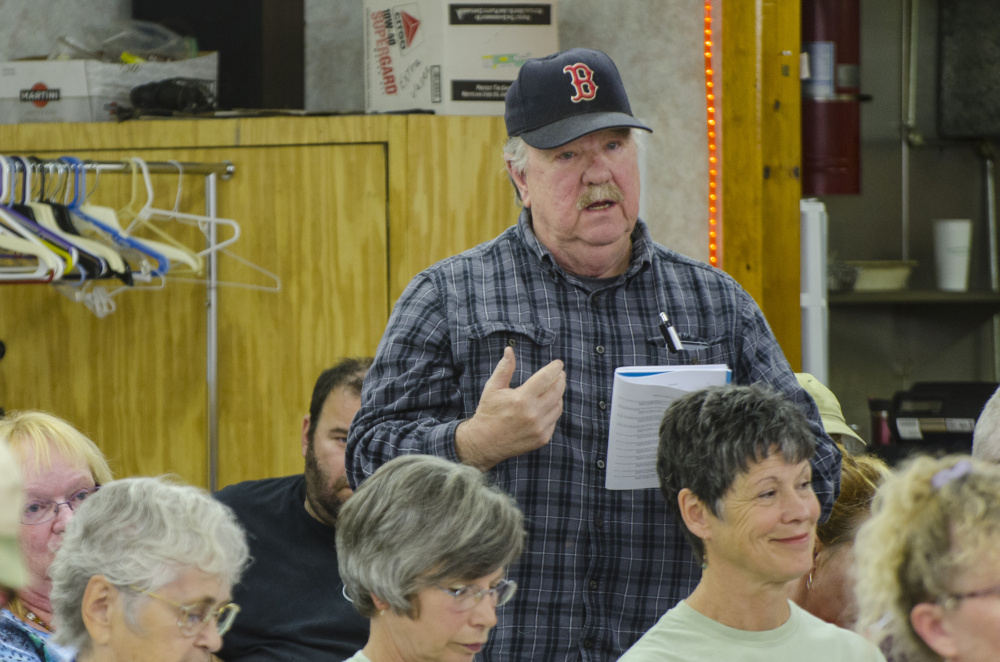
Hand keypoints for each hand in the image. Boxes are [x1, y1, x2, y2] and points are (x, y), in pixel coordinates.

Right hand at [455, 347, 565, 469]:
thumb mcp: (493, 388)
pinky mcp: (542, 438)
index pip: (546, 378)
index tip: (559, 363)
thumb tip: (509, 350)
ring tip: (554, 388)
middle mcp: (533, 414)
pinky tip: (548, 405)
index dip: (554, 368)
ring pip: (558, 406)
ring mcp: (539, 427)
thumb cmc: (488, 412)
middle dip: (560, 379)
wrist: (484, 442)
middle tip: (560, 374)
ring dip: (558, 395)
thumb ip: (504, 368)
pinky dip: (553, 410)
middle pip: (557, 391)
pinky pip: (554, 420)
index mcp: (521, 399)